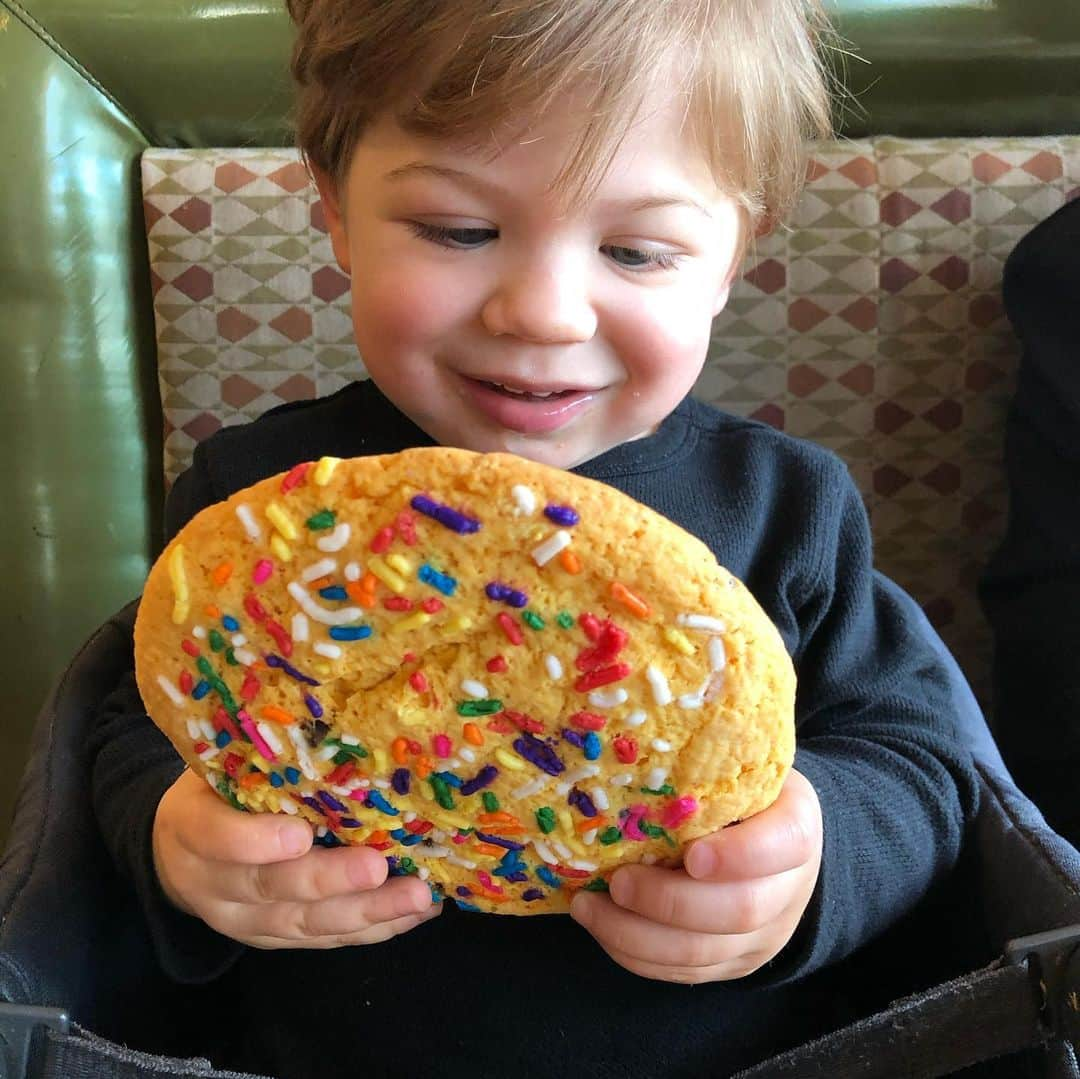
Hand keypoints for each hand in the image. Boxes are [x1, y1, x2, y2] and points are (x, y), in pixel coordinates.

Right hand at [152, 769, 441, 948]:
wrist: (180, 852)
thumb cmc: (218, 788)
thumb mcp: (219, 763)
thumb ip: (260, 755)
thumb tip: (333, 717)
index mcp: (190, 827)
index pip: (216, 838)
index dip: (255, 842)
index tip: (301, 835)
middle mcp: (212, 885)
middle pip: (271, 888)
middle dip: (328, 880)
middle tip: (377, 867)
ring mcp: (244, 920)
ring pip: (305, 924)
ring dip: (366, 913)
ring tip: (416, 896)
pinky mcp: (276, 939)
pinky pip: (325, 939)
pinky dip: (374, 928)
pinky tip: (417, 912)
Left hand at [569, 768, 821, 982]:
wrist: (778, 847)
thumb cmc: (743, 796)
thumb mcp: (743, 771)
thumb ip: (711, 770)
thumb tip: (636, 754)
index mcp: (796, 828)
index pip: (785, 845)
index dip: (739, 856)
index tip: (692, 855)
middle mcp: (789, 890)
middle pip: (740, 910)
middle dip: (670, 902)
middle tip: (618, 881)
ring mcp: (762, 936)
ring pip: (704, 953)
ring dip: (637, 935)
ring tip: (588, 907)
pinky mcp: (731, 964)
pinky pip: (684, 973)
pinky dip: (635, 955)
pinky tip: (600, 927)